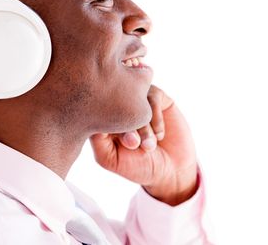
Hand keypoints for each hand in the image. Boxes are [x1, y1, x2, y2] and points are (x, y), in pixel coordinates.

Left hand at [89, 85, 197, 205]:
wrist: (172, 170)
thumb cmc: (137, 166)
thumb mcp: (110, 158)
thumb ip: (97, 140)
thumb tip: (95, 117)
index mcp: (104, 118)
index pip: (97, 110)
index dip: (110, 125)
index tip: (126, 145)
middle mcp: (118, 105)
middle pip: (115, 102)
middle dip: (128, 126)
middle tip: (136, 145)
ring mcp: (138, 99)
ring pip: (135, 99)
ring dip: (143, 125)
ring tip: (149, 146)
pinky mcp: (157, 96)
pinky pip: (153, 96)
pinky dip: (156, 119)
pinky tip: (159, 135)